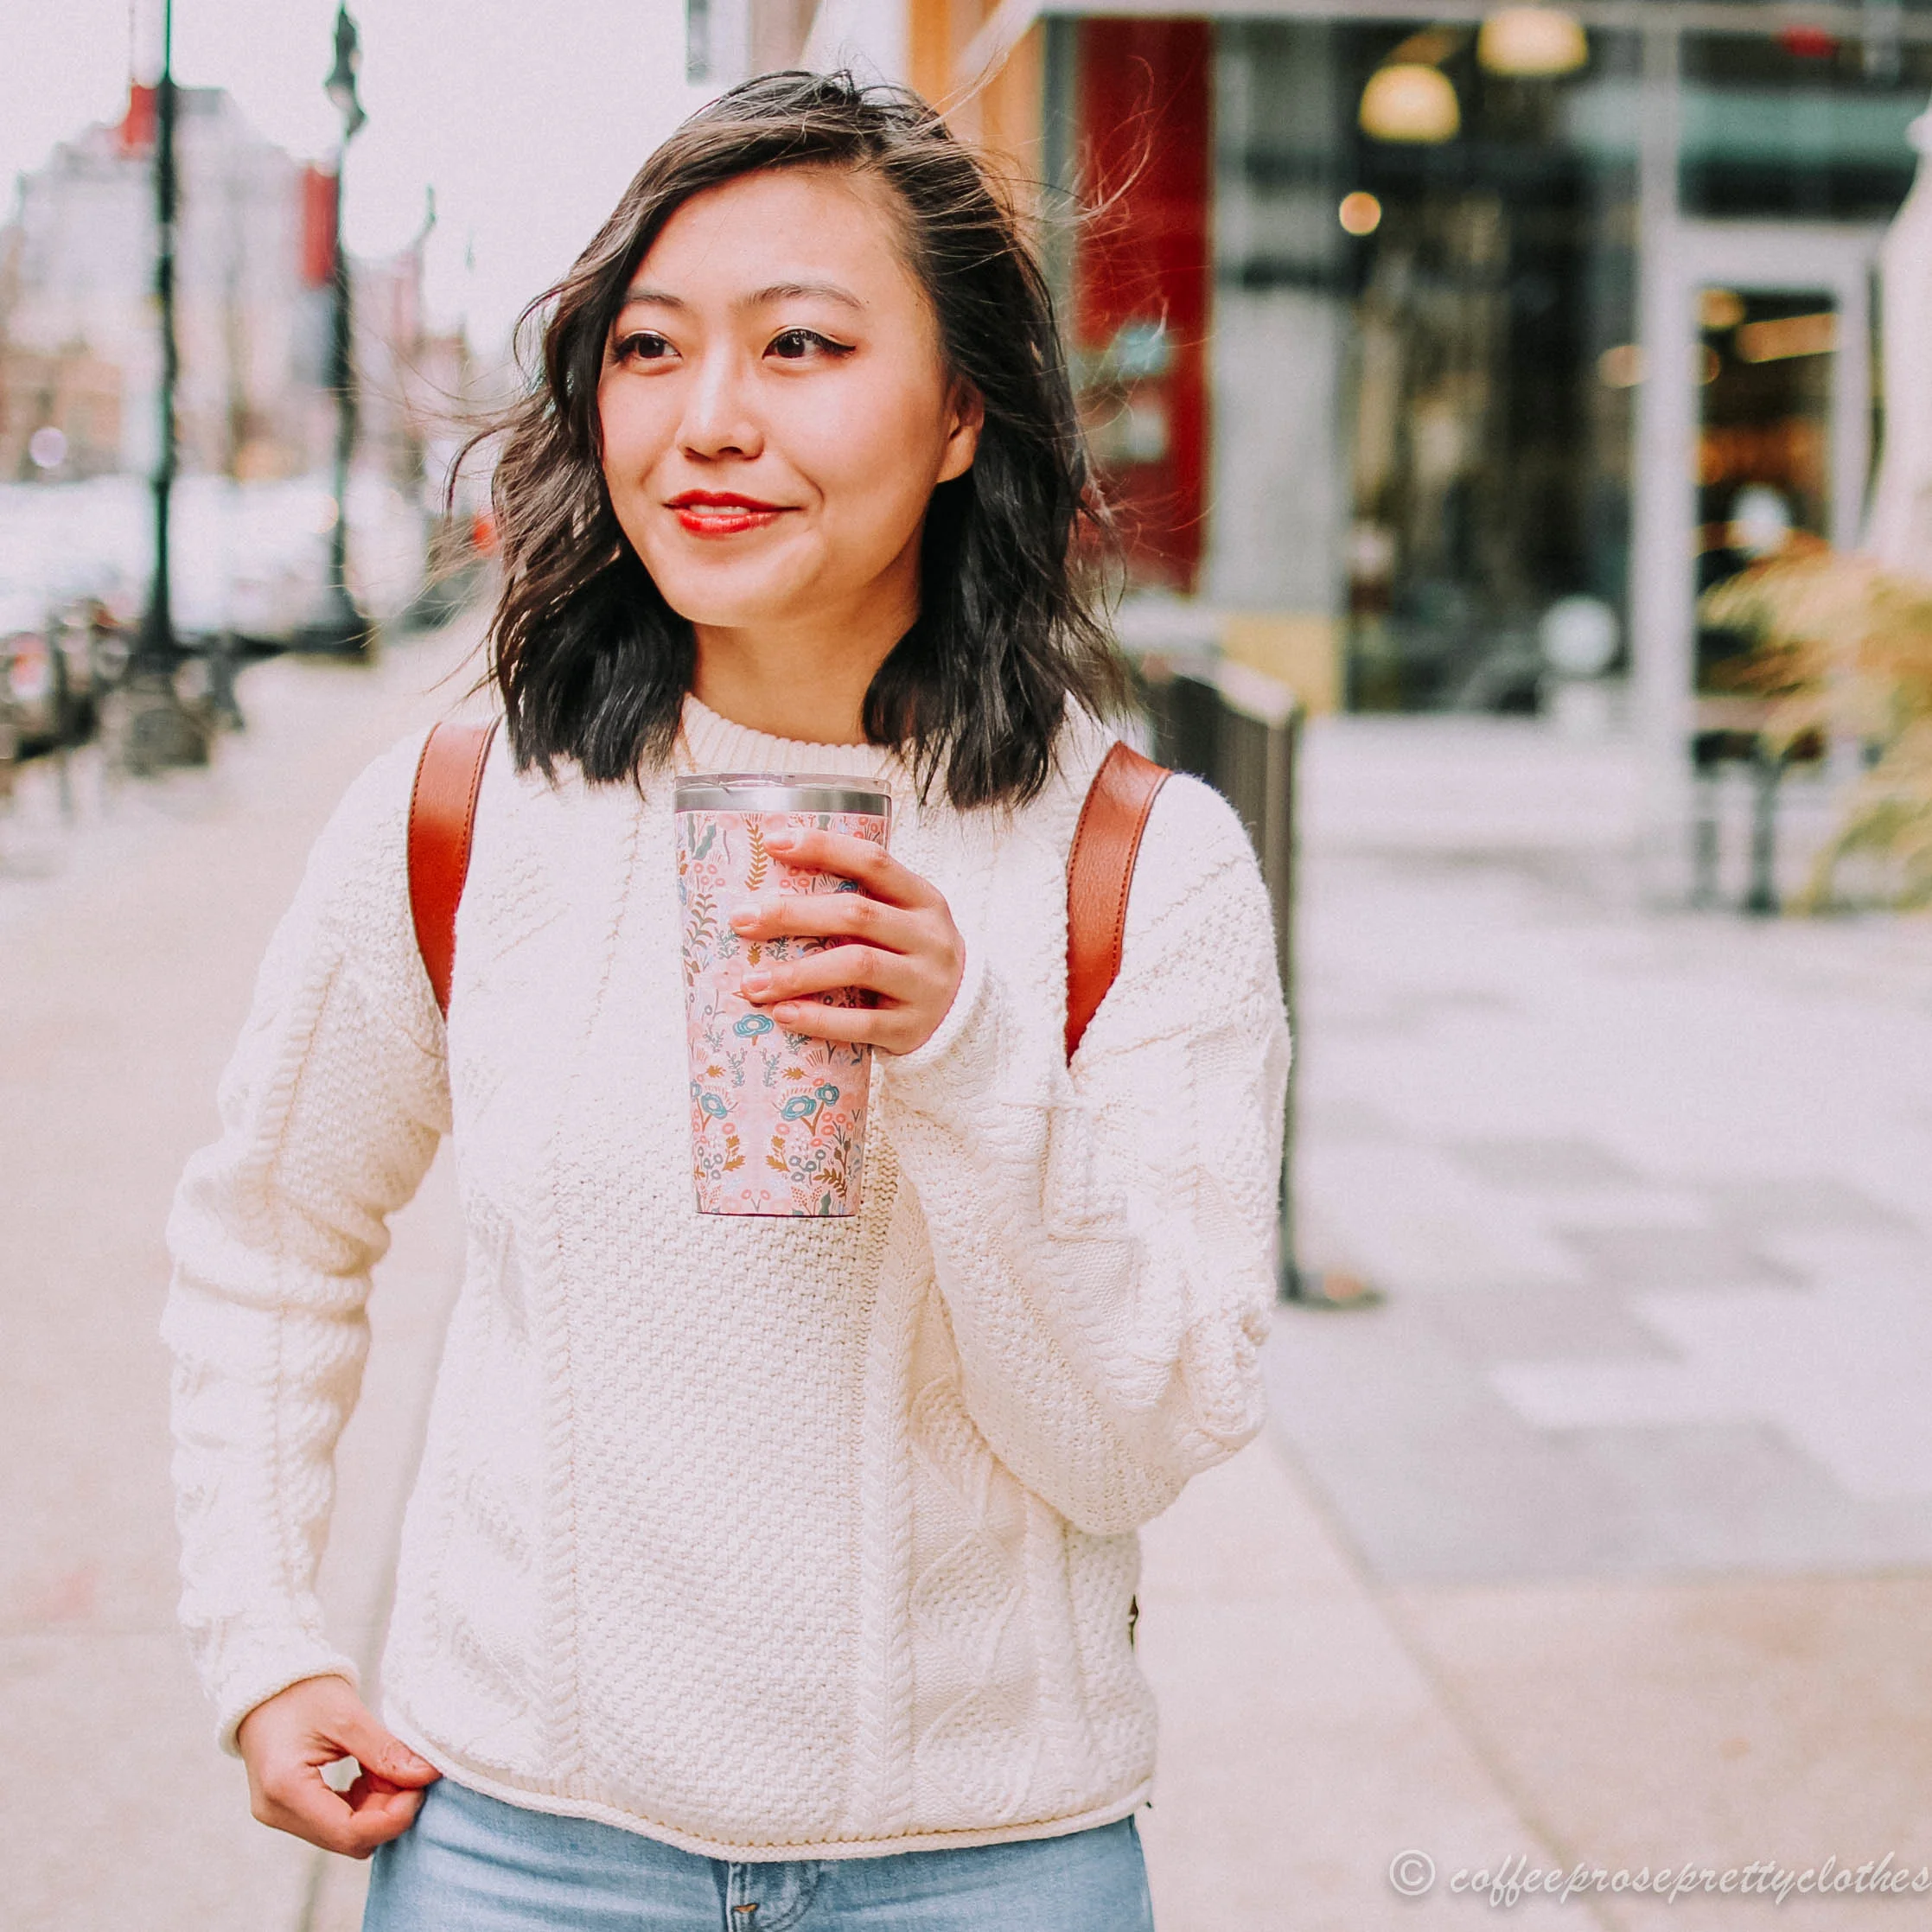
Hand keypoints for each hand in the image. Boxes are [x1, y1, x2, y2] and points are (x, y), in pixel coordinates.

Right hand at [235, 1675, 439, 1857]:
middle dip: (387, 1811)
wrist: (264, 1685)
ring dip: (376, 1807)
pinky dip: (360, 1803)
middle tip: (409, 1773)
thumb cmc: (300, 1692)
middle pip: (348, 1837)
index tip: (420, 1789)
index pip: (349, 1832)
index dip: (392, 1818)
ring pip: (344, 1832)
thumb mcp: (347, 1717)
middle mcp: (278, 1812)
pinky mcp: (289, 1808)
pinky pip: (334, 1820)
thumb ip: (385, 1751)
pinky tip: (371, 1773)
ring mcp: (280, 1814)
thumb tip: (426, 1775)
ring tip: (389, 1766)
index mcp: (287, 1789)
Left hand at [730, 828, 964, 1055]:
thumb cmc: (907, 957)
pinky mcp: (913, 1027)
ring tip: (752, 984)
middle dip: (793, 914)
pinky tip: (783, 1015)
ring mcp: (925, 983)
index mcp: (923, 899)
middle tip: (742, 920)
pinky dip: (819, 1019)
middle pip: (857, 914)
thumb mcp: (898, 921)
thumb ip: (855, 904)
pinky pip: (863, 1023)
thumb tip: (766, 893)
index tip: (773, 843)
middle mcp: (930, 937)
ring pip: (858, 966)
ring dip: (798, 973)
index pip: (873, 862)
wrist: (961, 1015)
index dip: (824, 848)